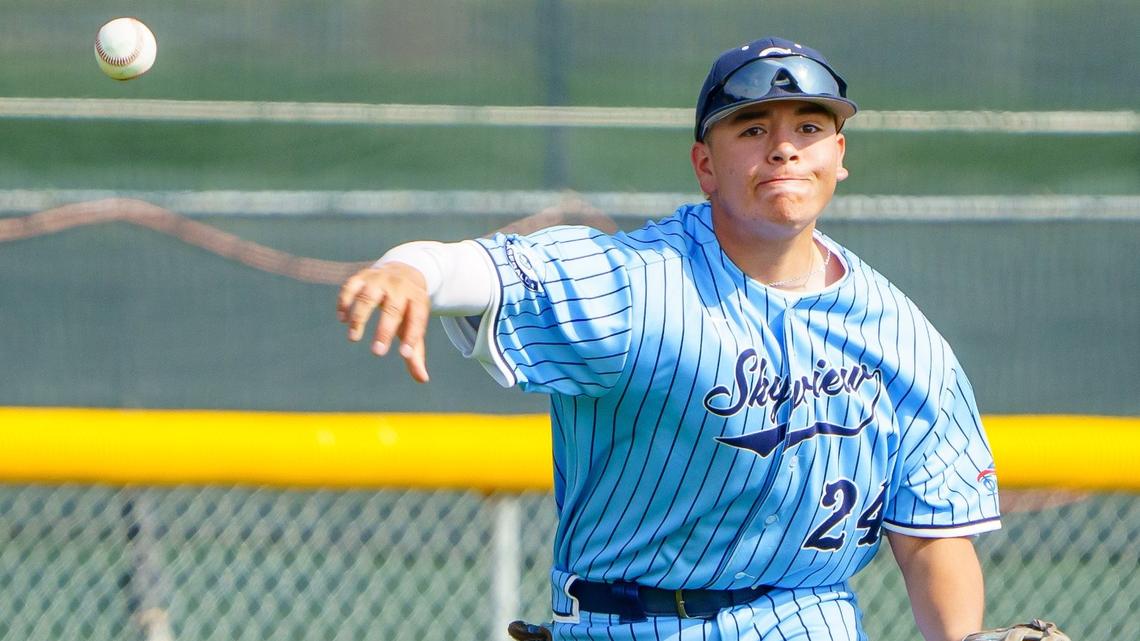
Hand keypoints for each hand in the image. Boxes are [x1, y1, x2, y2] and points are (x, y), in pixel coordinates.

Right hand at [336, 262, 431, 381]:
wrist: (404, 272)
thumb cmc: (409, 308)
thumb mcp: (415, 325)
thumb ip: (416, 352)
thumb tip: (423, 379)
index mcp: (417, 300)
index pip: (417, 318)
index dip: (412, 336)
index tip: (404, 355)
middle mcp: (400, 287)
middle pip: (393, 308)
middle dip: (384, 330)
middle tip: (377, 353)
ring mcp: (380, 280)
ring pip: (368, 296)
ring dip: (359, 317)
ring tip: (353, 338)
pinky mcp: (363, 276)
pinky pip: (351, 286)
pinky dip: (345, 301)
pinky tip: (342, 318)